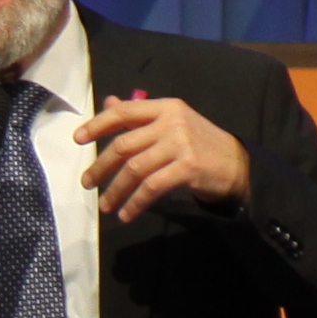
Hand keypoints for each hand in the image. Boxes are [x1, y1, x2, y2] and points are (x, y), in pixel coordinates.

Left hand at [75, 93, 245, 223]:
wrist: (238, 164)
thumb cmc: (200, 144)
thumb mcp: (171, 122)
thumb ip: (140, 115)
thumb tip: (110, 103)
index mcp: (164, 107)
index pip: (124, 112)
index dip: (98, 125)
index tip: (78, 139)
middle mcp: (171, 122)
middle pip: (124, 145)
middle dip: (101, 166)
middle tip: (87, 183)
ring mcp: (180, 144)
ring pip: (134, 169)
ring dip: (115, 190)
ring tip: (105, 205)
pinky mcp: (187, 168)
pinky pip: (151, 187)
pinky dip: (135, 203)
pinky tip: (127, 214)